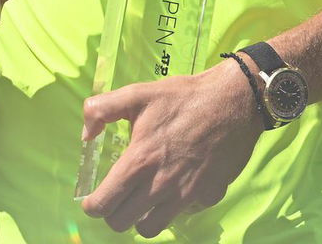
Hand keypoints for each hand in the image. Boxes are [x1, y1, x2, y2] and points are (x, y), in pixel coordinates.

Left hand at [80, 61, 262, 237]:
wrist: (234, 101)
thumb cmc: (184, 96)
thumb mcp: (137, 93)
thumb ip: (101, 109)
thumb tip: (86, 135)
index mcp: (140, 161)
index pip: (104, 204)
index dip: (92, 205)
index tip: (93, 199)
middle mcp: (161, 185)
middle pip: (122, 222)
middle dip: (113, 212)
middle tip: (116, 197)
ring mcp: (187, 195)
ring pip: (150, 228)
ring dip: (140, 217)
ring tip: (140, 199)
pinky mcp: (208, 196)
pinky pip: (182, 215)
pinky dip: (173, 207)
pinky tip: (173, 187)